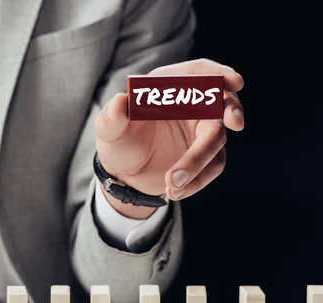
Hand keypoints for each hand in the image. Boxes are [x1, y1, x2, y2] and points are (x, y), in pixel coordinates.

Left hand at [94, 59, 243, 218]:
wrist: (123, 173)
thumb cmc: (116, 141)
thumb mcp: (107, 130)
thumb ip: (112, 117)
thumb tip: (119, 102)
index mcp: (167, 86)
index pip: (198, 72)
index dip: (218, 73)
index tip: (233, 82)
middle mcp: (190, 104)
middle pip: (219, 104)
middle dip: (231, 110)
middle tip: (235, 123)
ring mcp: (200, 130)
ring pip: (215, 141)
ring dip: (197, 163)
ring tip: (170, 185)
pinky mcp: (206, 155)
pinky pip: (212, 166)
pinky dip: (196, 181)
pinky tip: (174, 192)